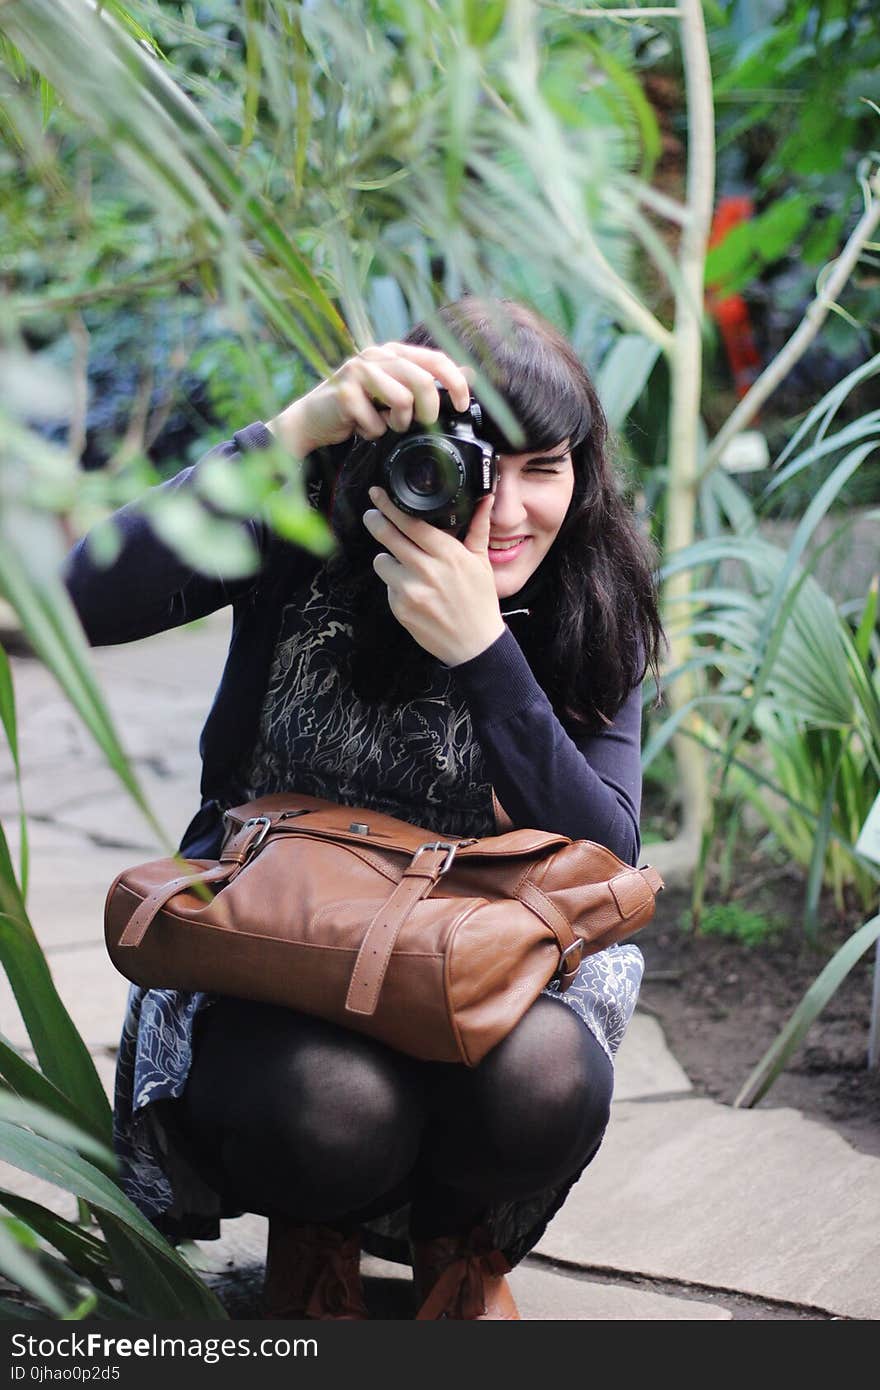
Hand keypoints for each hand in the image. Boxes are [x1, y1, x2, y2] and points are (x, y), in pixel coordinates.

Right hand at [267, 342, 470, 457]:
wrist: (312, 420)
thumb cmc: (358, 407)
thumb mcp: (395, 392)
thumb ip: (427, 381)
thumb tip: (469, 373)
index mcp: (393, 353)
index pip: (435, 359)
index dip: (456, 383)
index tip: (462, 406)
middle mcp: (376, 355)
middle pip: (423, 381)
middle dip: (428, 411)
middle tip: (419, 424)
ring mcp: (358, 371)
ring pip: (402, 400)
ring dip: (398, 423)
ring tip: (385, 424)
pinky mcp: (343, 392)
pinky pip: (375, 422)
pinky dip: (373, 433)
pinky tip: (361, 428)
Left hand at [363, 487, 505, 666]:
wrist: (474, 644)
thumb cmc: (479, 601)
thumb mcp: (481, 562)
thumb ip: (478, 528)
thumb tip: (485, 498)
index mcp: (448, 554)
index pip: (411, 522)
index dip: (390, 506)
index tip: (377, 494)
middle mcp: (426, 570)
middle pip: (387, 536)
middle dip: (376, 521)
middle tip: (372, 515)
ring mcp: (410, 591)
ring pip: (381, 561)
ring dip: (388, 560)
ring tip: (406, 566)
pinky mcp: (399, 608)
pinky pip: (387, 586)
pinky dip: (395, 585)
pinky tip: (414, 591)